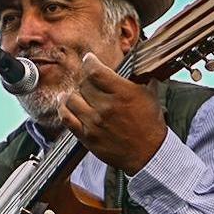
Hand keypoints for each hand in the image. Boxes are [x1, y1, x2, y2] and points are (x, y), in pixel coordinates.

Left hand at [60, 53, 167, 174]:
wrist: (147, 153)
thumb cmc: (150, 124)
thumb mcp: (150, 95)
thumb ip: (140, 77)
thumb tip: (136, 62)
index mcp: (123, 94)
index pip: (95, 71)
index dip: (90, 62)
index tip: (89, 60)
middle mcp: (106, 107)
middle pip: (83, 84)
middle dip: (86, 80)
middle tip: (90, 81)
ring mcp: (93, 122)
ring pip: (71, 99)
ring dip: (74, 93)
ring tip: (78, 92)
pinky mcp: (86, 136)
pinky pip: (66, 117)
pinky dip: (63, 108)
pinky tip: (66, 104)